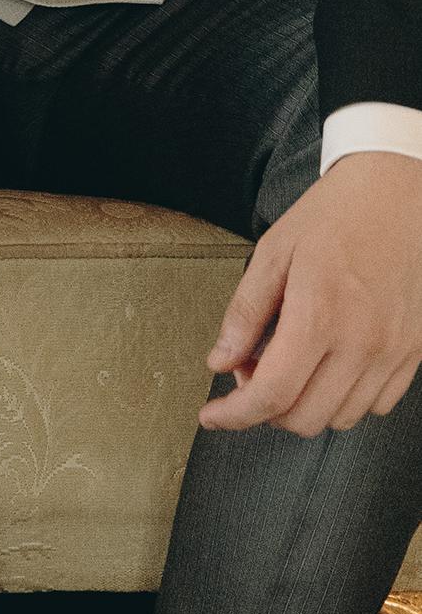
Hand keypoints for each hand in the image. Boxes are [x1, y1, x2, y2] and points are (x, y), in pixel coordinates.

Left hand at [201, 153, 421, 436]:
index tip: (212, 416)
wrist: (394, 194)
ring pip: (339, 419)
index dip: (235, 415)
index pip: (272, 393)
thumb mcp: (273, 251)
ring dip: (303, 405)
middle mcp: (361, 343)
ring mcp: (392, 353)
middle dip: (264, 408)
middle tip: (248, 367)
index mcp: (319, 314)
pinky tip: (324, 364)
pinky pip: (373, 405)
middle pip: (304, 418)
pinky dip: (341, 399)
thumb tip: (220, 360)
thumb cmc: (333, 216)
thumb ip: (245, 312)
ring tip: (286, 360)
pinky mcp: (412, 355)